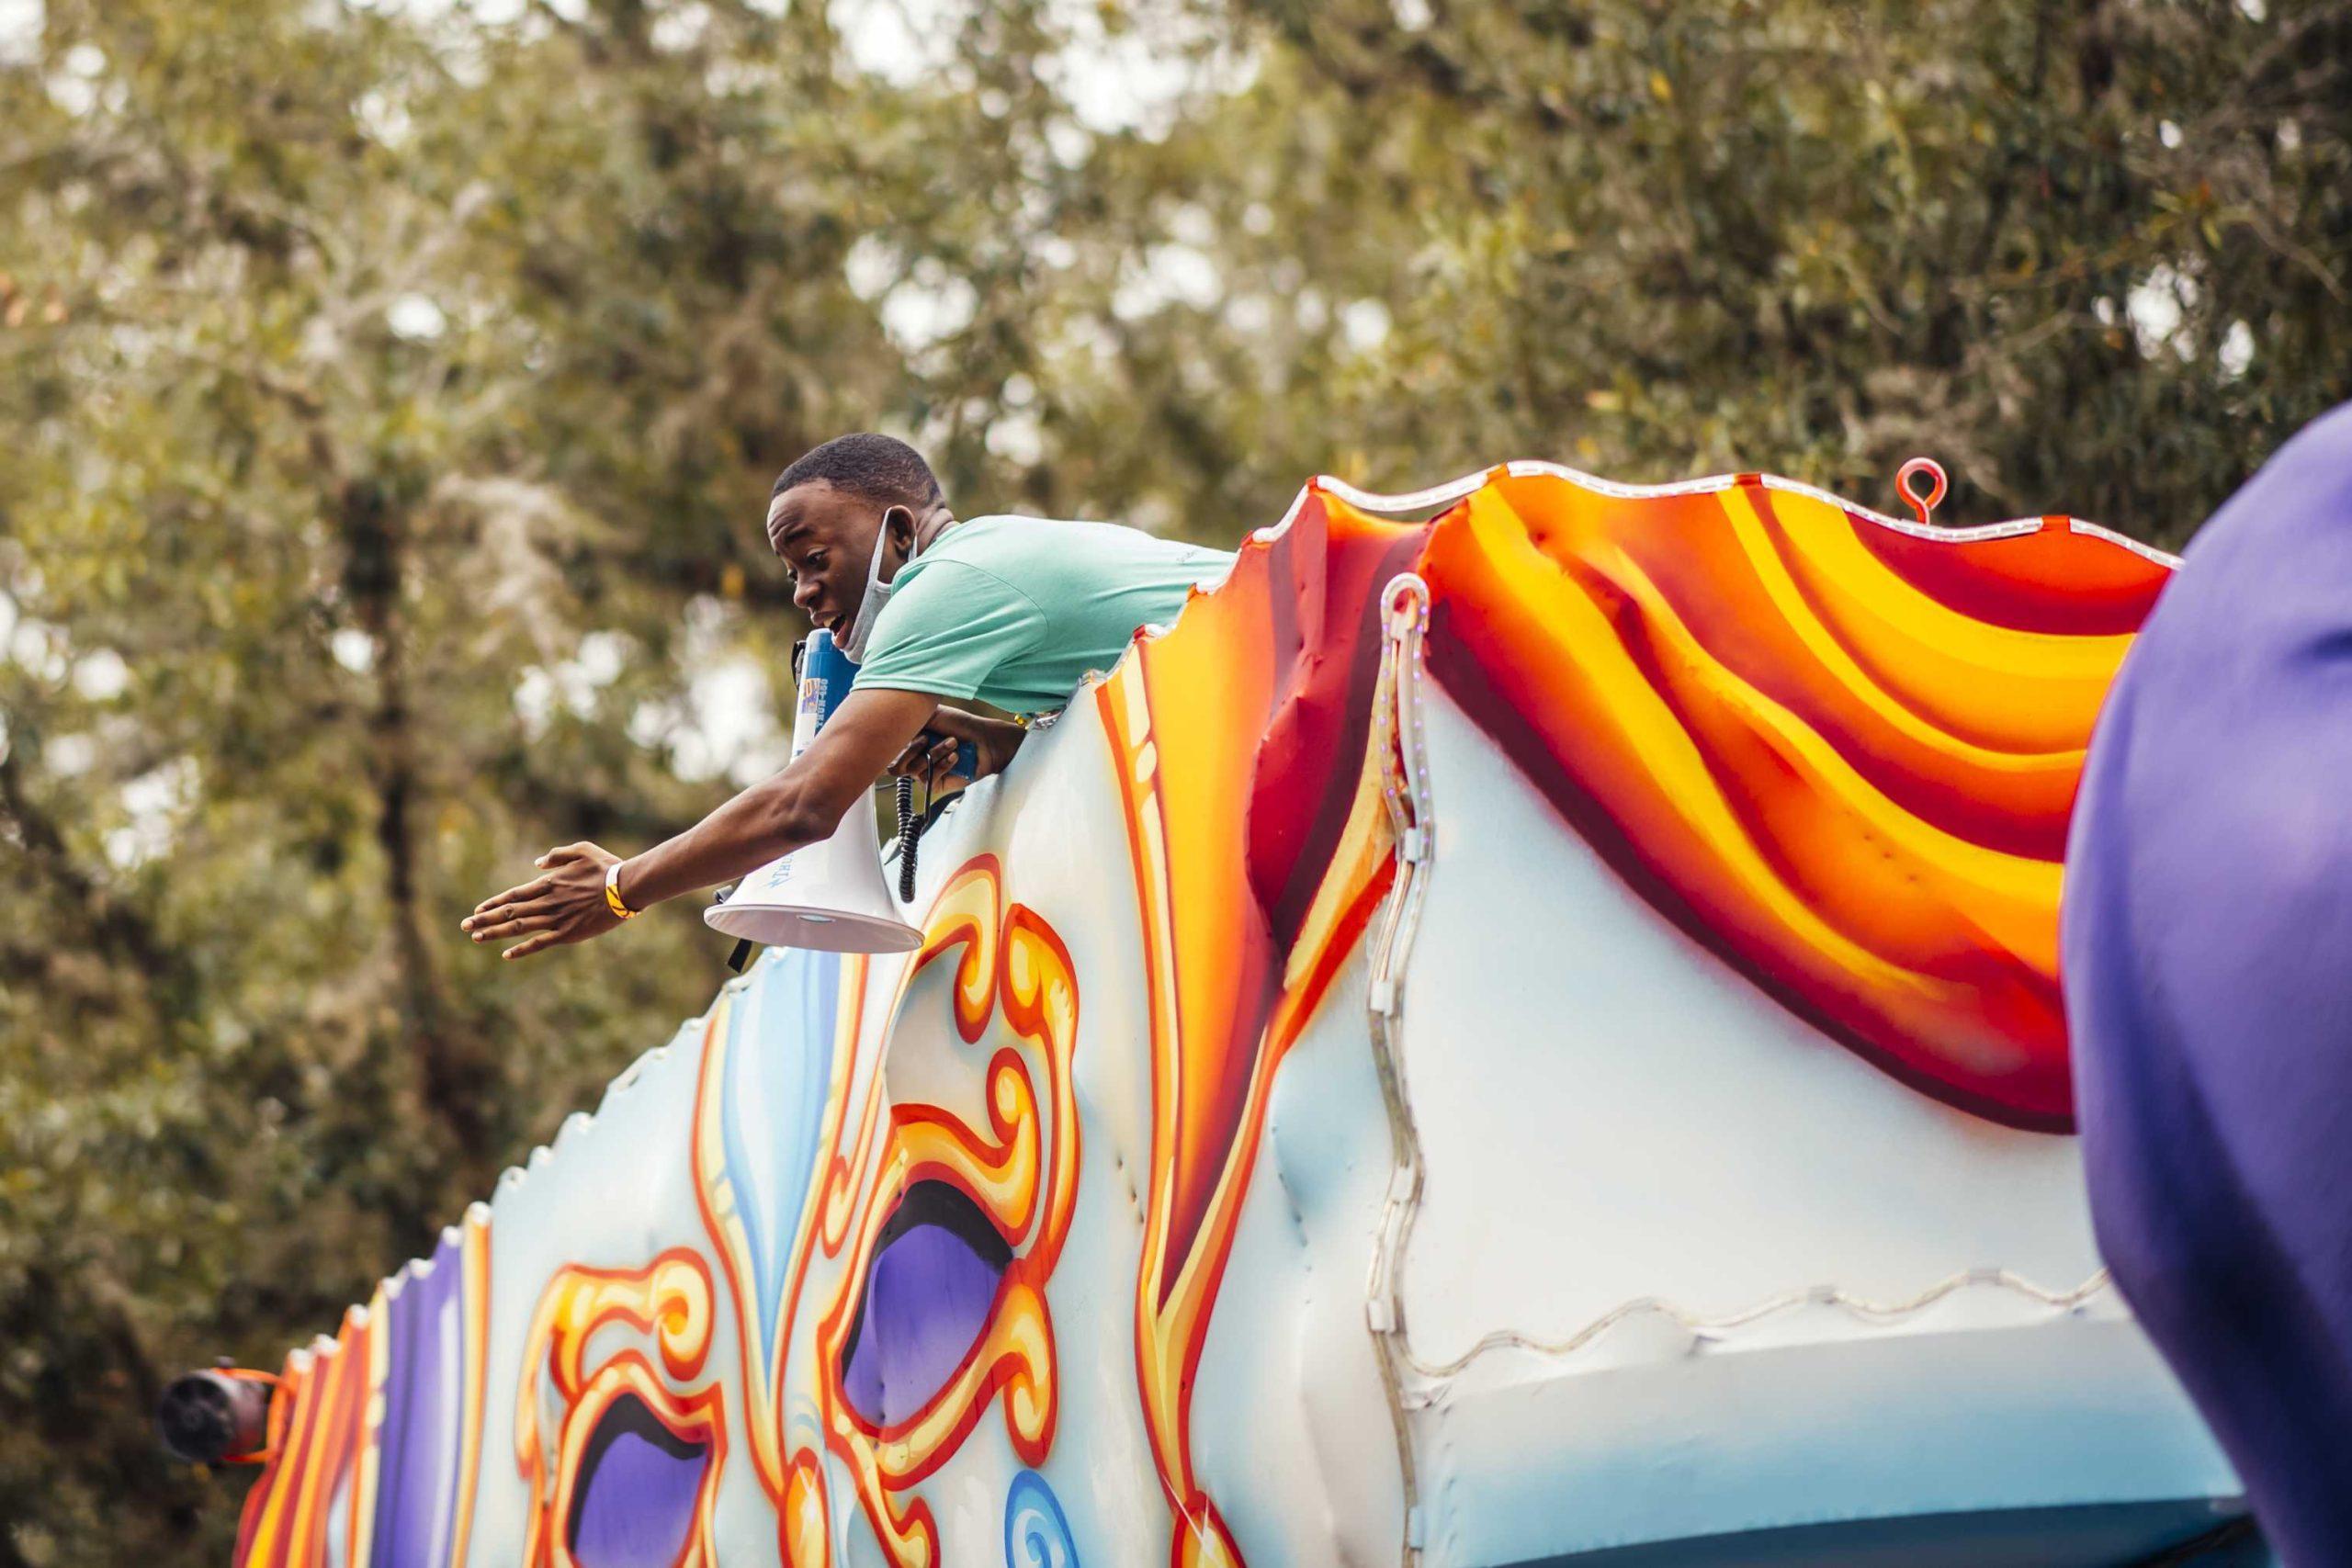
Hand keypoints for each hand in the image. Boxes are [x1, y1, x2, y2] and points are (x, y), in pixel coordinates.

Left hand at [463, 841, 623, 961]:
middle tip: (464, 926)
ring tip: (476, 938)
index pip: (514, 895)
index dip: (493, 903)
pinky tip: (506, 955)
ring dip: (495, 933)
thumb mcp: (582, 850)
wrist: (626, 888)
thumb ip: (556, 856)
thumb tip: (537, 864)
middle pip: (509, 912)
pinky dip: (522, 949)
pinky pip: (540, 943)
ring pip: (519, 928)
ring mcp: (556, 920)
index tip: (477, 910)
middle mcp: (547, 902)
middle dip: (485, 919)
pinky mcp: (568, 934)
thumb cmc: (607, 866)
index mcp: (549, 883)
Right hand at [886, 707, 1024, 786]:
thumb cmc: (959, 724)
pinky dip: (942, 765)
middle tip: (928, 737)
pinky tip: (955, 756)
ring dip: (934, 753)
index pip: (886, 751)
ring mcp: (924, 772)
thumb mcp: (929, 713)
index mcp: (907, 742)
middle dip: (911, 749)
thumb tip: (885, 722)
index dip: (892, 744)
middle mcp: (913, 758)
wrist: (984, 738)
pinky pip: (928, 779)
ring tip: (952, 743)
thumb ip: (907, 718)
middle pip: (893, 766)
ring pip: (913, 770)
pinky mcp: (936, 784)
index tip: (911, 732)